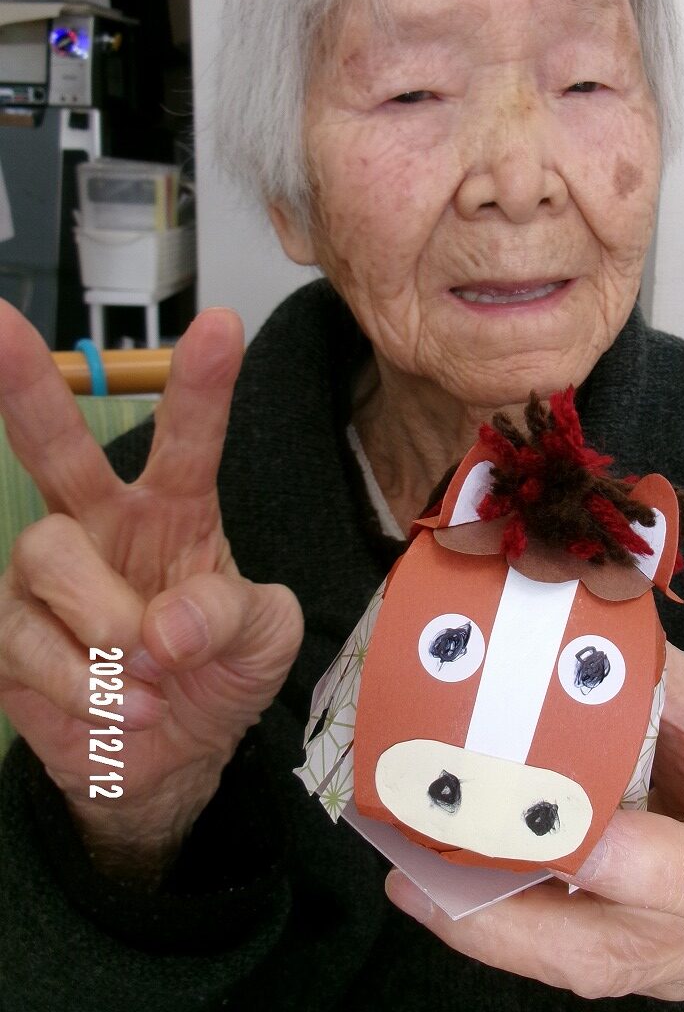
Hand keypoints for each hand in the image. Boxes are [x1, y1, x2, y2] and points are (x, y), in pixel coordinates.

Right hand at [0, 302, 303, 882]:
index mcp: (177, 510)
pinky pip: (25, 638)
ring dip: (103, 619)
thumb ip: (233, 617)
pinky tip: (118, 704)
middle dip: (29, 387)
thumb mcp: (263, 640)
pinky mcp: (10, 631)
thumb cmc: (219, 670)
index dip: (202, 386)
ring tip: (147, 671)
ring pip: (45, 553)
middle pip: (57, 447)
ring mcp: (48, 575)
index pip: (189, 440)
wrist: (170, 755)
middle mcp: (102, 524)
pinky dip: (79, 681)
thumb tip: (168, 624)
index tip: (222, 324)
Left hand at [385, 642, 683, 1010]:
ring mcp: (663, 967)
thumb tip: (584, 636)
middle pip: (609, 952)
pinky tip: (431, 881)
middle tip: (419, 870)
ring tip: (405, 874)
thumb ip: (669, 693)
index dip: (644, 865)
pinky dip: (490, 922)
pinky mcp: (623, 971)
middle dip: (509, 919)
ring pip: (566, 965)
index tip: (578, 834)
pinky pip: (552, 955)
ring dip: (479, 926)